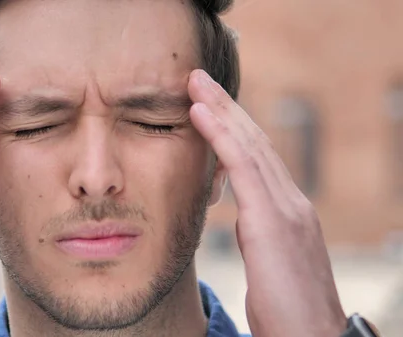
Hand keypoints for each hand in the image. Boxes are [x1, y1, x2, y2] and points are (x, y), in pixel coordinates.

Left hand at [188, 69, 346, 336]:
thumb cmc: (288, 311)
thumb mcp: (271, 262)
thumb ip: (260, 234)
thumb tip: (244, 220)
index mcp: (288, 212)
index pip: (258, 158)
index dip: (233, 128)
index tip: (209, 107)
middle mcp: (291, 202)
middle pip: (255, 142)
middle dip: (226, 107)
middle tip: (199, 80)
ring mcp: (286, 209)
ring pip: (249, 145)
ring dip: (220, 110)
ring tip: (195, 84)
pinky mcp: (273, 222)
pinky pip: (243, 167)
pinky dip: (220, 136)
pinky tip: (201, 115)